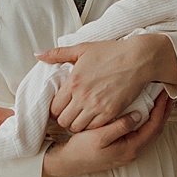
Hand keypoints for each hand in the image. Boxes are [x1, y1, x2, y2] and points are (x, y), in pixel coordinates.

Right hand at [40, 100, 169, 176]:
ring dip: (155, 117)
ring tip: (159, 102)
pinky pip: (141, 134)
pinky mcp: (122, 149)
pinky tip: (144, 112)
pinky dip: (146, 122)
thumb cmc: (81, 150)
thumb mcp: (100, 136)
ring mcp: (128, 152)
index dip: (161, 110)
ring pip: (149, 132)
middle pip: (155, 130)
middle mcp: (133, 152)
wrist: (67, 163)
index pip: (154, 127)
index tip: (164, 95)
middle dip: (162, 113)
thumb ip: (120, 126)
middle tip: (167, 96)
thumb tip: (138, 115)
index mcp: (131, 148)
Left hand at [42, 34, 176, 131]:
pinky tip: (96, 118)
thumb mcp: (83, 49)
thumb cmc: (112, 52)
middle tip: (71, 115)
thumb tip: (38, 55)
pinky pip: (95, 127)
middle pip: (63, 121)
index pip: (54, 107)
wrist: (139, 58)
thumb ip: (58, 54)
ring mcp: (97, 105)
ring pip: (77, 127)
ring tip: (83, 118)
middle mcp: (82, 96)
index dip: (56, 110)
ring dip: (78, 124)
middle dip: (65, 119)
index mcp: (73, 82)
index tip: (62, 108)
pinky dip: (93, 126)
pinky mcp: (111, 111)